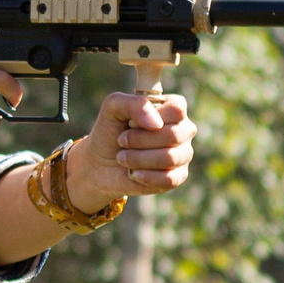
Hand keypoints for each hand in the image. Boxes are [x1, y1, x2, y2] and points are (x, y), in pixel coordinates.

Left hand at [68, 92, 196, 207]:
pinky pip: (170, 179)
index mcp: (172, 109)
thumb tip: (156, 124)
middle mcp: (183, 130)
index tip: (130, 123)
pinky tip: (134, 173)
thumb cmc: (110, 131)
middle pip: (173, 135)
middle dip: (140, 140)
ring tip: (123, 157)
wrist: (100, 164)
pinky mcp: (178, 176)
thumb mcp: (113, 108)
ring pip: (170, 158)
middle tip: (122, 141)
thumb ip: (135, 104)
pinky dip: (147, 176)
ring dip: (138, 158)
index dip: (152, 117)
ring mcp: (183, 154)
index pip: (177, 109)